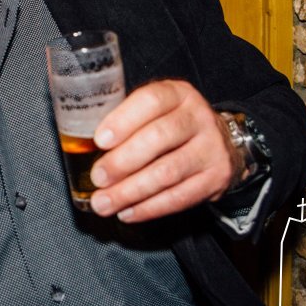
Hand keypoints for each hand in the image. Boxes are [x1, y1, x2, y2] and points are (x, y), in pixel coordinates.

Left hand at [87, 79, 234, 222]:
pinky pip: (180, 197)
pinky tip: (127, 212)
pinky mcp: (216, 179)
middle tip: (98, 178)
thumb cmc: (174, 124)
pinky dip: (149, 208)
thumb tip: (83, 144)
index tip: (99, 140)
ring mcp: (212, 149)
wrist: (222, 142)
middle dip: (123, 162)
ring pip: (167, 173)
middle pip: (158, 138)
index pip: (151, 100)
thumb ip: (127, 119)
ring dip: (130, 191)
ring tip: (104, 202)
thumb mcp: (156, 109)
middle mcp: (199, 117)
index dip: (123, 120)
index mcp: (179, 94)